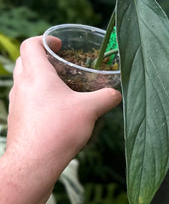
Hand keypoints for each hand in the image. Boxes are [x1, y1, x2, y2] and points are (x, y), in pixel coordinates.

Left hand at [5, 36, 121, 169]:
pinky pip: (26, 100)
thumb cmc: (59, 130)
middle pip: (25, 61)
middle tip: (62, 65)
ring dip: (39, 79)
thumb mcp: (90, 110)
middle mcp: (21, 85)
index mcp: (36, 75)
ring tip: (62, 88)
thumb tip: (116, 94)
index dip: (45, 40)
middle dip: (42, 58)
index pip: (31, 45)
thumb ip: (106, 98)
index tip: (61, 45)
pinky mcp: (17, 119)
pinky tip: (56, 111)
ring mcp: (17, 103)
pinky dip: (38, 97)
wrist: (34, 163)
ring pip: (24, 81)